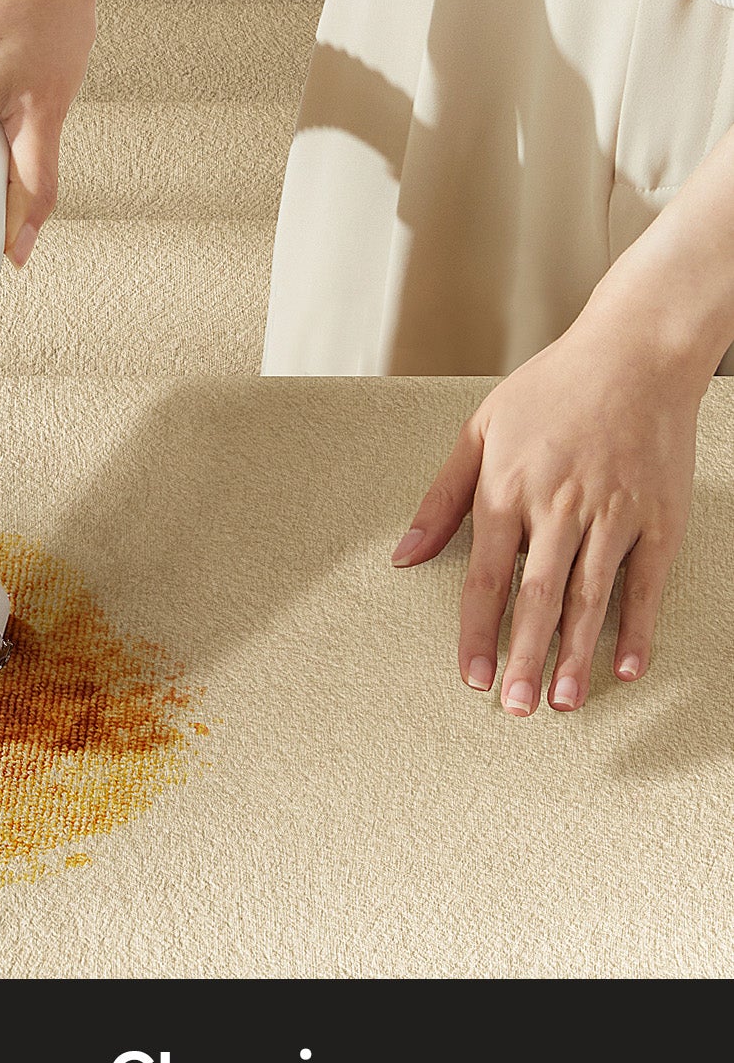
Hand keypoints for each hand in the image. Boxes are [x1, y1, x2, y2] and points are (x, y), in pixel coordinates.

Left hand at [390, 295, 703, 714]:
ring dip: (576, 654)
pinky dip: (636, 627)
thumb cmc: (549, 390)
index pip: (484, 577)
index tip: (470, 677)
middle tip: (517, 709)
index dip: (476, 632)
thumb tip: (403, 557)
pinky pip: (645, 583)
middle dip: (525, 658)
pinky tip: (625, 666)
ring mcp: (613, 513)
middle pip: (536, 597)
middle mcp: (559, 507)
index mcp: (508, 488)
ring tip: (565, 702)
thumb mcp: (479, 431)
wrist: (634, 353)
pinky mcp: (658, 517)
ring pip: (590, 598)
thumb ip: (440, 499)